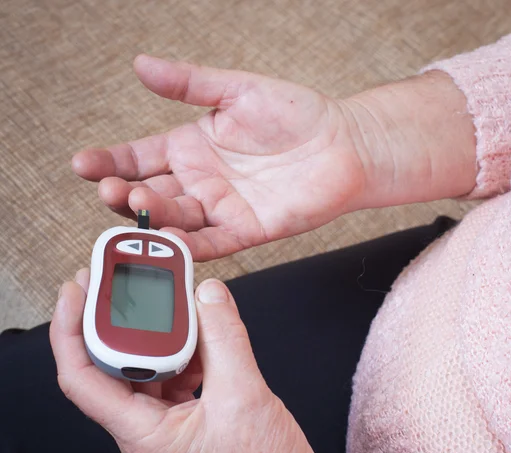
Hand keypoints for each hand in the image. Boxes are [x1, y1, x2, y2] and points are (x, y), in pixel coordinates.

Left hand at [49, 270, 345, 452]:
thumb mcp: (245, 394)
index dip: (70, 328)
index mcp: (143, 435)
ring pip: (143, 375)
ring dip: (156, 340)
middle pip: (110, 370)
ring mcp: (164, 433)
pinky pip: (170, 383)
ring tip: (173, 308)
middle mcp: (144, 435)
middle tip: (120, 285)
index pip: (82, 378)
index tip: (78, 289)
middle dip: (114, 325)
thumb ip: (225, 337)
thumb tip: (209, 293)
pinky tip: (203, 339)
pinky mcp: (185, 428)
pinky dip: (182, 356)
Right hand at [72, 57, 475, 260]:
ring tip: (133, 205)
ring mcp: (220, 208)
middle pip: (150, 193)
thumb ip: (190, 83)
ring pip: (175, 219)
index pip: (138, 158)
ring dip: (152, 217)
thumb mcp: (237, 90)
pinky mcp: (246, 231)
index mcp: (190, 148)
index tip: (83, 163)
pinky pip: (211, 242)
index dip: (110, 161)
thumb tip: (140, 65)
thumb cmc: (296, 113)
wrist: (343, 142)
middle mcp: (199, 182)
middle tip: (108, 189)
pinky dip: (189, 245)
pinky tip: (168, 242)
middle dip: (123, 193)